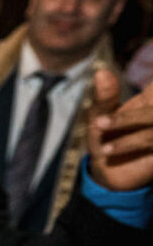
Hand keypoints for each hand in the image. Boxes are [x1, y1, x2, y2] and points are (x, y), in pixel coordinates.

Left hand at [89, 68, 152, 191]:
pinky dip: (130, 146)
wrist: (107, 172)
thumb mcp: (100, 116)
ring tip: (103, 148)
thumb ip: (104, 97)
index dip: (136, 104)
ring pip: (152, 126)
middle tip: (98, 124)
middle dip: (126, 119)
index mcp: (149, 99)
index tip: (108, 114)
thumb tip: (100, 72)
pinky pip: (151, 143)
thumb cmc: (105, 137)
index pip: (152, 87)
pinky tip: (108, 153)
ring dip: (127, 138)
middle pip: (150, 113)